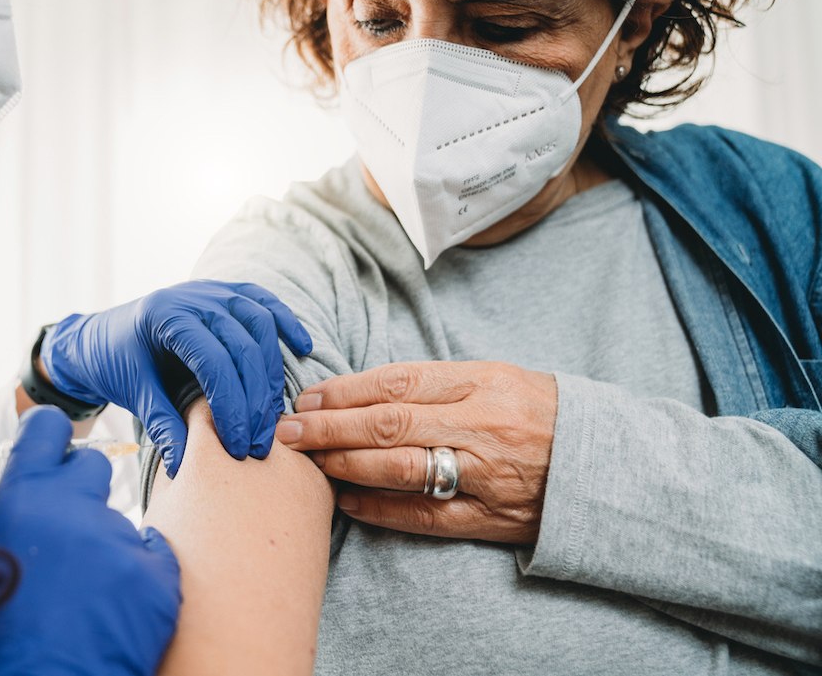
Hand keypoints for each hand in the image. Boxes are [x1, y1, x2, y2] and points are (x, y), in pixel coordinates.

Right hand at [0, 410, 180, 675]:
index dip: (45, 441)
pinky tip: (107, 604)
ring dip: (98, 542)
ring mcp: (123, 543)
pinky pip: (153, 555)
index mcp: (25, 496)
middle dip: (73, 492)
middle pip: (90, 467)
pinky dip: (134, 574)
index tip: (42, 460)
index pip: (50, 427)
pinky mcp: (159, 580)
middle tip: (51, 541)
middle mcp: (79, 508)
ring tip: (73, 591)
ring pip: (116, 520)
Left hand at [41, 280, 312, 476]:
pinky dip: (285, 322)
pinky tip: (302, 347)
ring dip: (273, 373)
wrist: (100, 336)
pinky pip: (263, 301)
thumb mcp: (133, 393)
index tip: (237, 446)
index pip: (214, 362)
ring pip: (261, 324)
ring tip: (274, 416)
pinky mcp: (225, 293)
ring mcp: (212, 291)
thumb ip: (161, 424)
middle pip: (245, 346)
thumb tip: (184, 464)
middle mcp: (194, 297)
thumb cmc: (115, 363)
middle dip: (256, 400)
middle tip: (258, 444)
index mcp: (167, 317)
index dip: (232, 407)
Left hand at [275, 361, 557, 544]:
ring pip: (400, 469)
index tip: (308, 396)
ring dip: (345, 465)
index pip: (398, 381)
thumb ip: (435, 382)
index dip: (346, 390)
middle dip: (330, 427)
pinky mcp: (490, 518)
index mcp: (482, 381)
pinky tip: (347, 501)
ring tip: (309, 461)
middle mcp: (481, 425)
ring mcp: (486, 474)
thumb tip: (361, 390)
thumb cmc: (539, 412)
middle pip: (389, 424)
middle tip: (287, 430)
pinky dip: (380, 508)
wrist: (608, 466)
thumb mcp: (496, 377)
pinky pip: (424, 515)